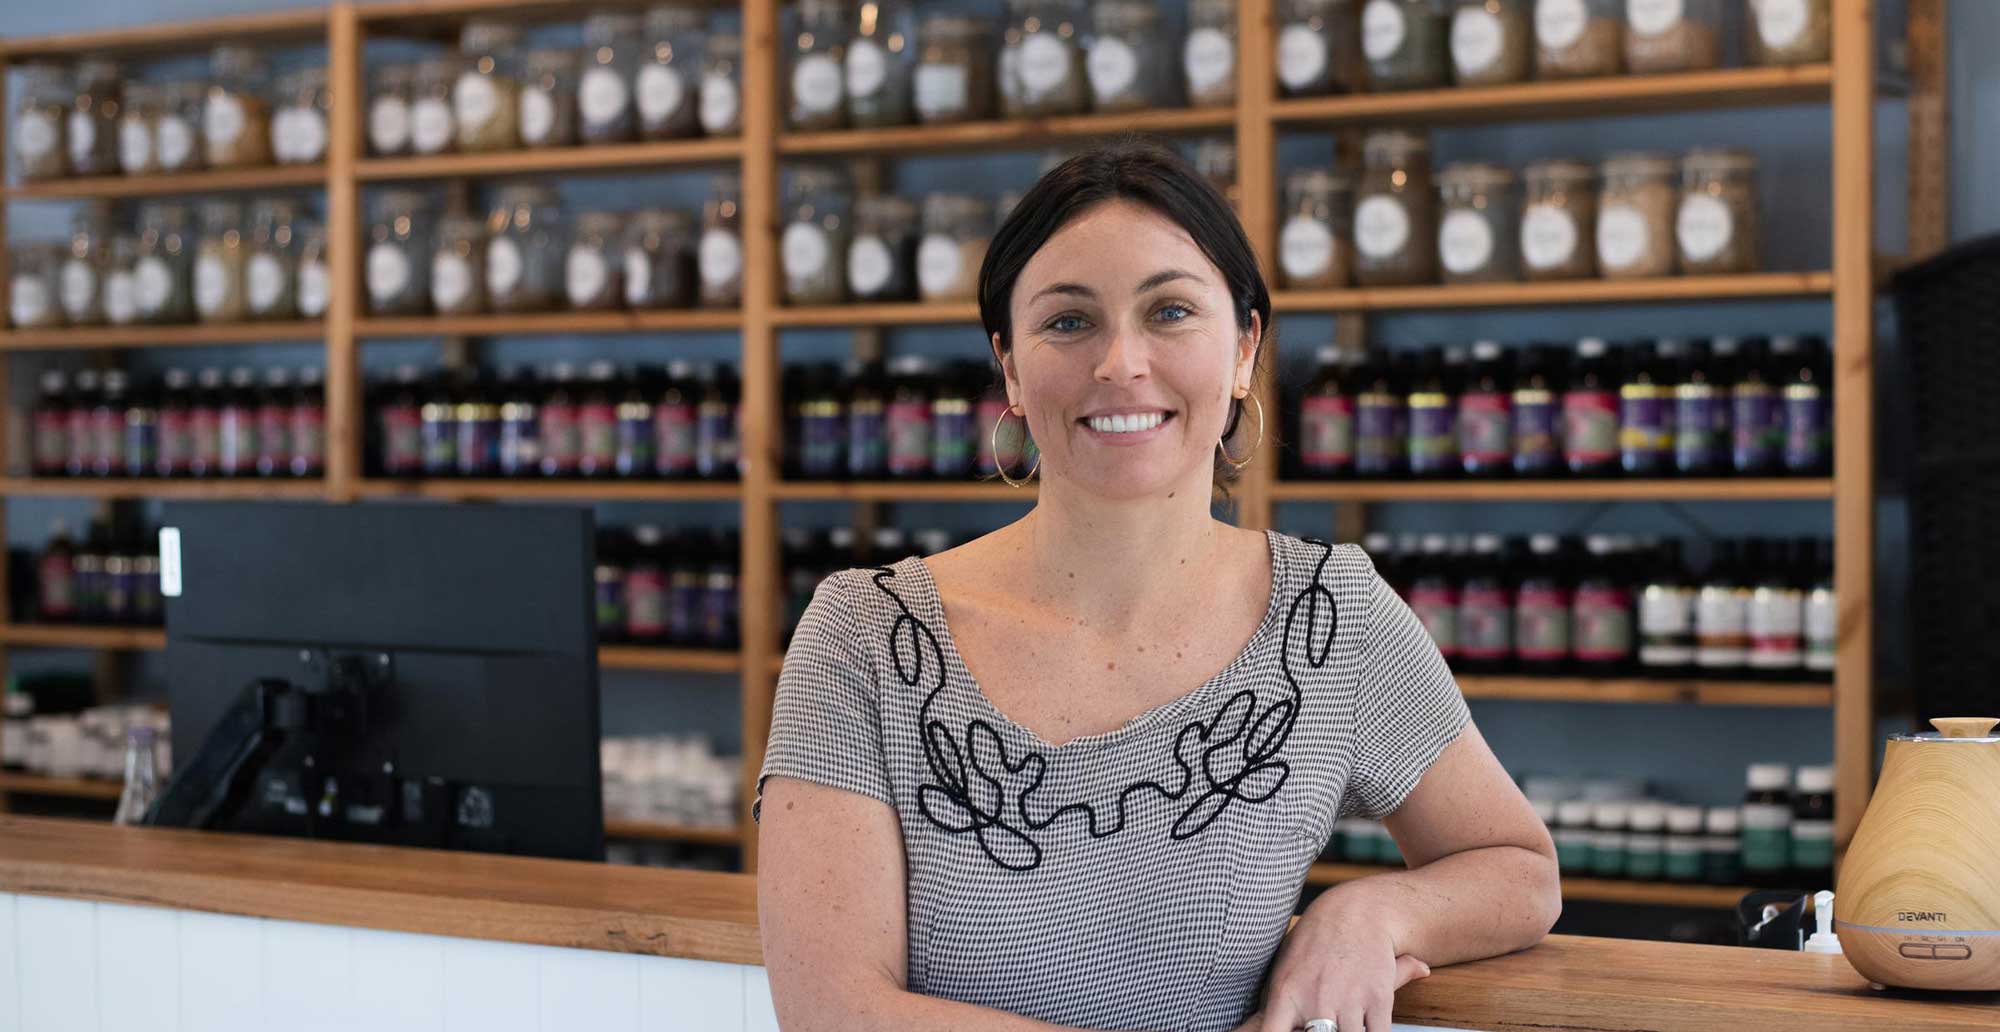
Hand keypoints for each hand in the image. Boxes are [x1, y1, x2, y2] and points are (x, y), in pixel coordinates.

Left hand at [1253, 891, 1430, 1031]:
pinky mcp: (1379, 999)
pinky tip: (1364, 1023)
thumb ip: (1272, 1007)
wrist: (1356, 911)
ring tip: (1341, 1020)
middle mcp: (1316, 999)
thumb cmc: (1313, 944)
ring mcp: (1348, 1000)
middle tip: (1319, 1025)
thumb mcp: (1282, 971)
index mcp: (1286, 994)